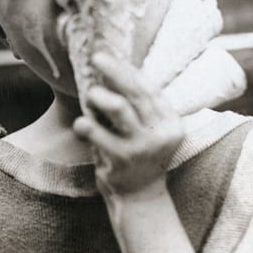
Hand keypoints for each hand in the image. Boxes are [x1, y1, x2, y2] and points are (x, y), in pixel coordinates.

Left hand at [73, 53, 183, 195]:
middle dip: (114, 72)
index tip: (111, 55)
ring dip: (99, 96)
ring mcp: (142, 147)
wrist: (140, 197)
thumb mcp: (148, 130)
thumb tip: (114, 68)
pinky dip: (86, 125)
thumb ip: (138, 106)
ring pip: (118, 108)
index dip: (128, 70)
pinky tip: (81, 123)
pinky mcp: (122, 160)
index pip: (149, 88)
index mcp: (171, 122)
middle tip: (97, 58)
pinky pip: (99, 134)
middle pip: (136, 92)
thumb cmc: (138, 155)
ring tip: (89, 95)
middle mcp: (161, 133)